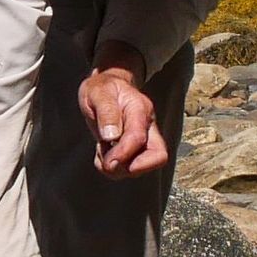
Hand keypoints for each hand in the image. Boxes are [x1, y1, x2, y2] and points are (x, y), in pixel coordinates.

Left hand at [78, 49, 166, 178]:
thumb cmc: (102, 88)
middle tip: (108, 161)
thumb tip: (112, 136)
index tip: (107, 160)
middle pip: (158, 156)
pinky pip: (131, 168)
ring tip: (102, 151)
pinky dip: (114, 169)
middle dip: (132, 168)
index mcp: (139, 109)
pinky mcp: (136, 148)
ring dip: (119, 169)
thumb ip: (106, 112)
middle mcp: (147, 126)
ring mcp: (144, 138)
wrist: (105, 87)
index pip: (139, 138)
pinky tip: (104, 153)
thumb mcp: (98, 93)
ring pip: (143, 166)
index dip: (123, 153)